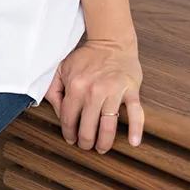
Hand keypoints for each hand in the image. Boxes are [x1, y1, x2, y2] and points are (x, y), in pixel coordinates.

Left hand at [43, 37, 143, 152]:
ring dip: (104, 143)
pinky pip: (136, 114)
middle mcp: (94, 91)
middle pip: (88, 128)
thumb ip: (53, 89)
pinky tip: (133, 142)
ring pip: (108, 126)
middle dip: (85, 142)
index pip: (69, 119)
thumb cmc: (87, 58)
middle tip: (86, 146)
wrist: (111, 42)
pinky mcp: (131, 91)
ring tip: (101, 148)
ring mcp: (114, 91)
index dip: (68, 133)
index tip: (71, 138)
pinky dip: (136, 130)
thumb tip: (58, 113)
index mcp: (75, 86)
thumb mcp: (62, 68)